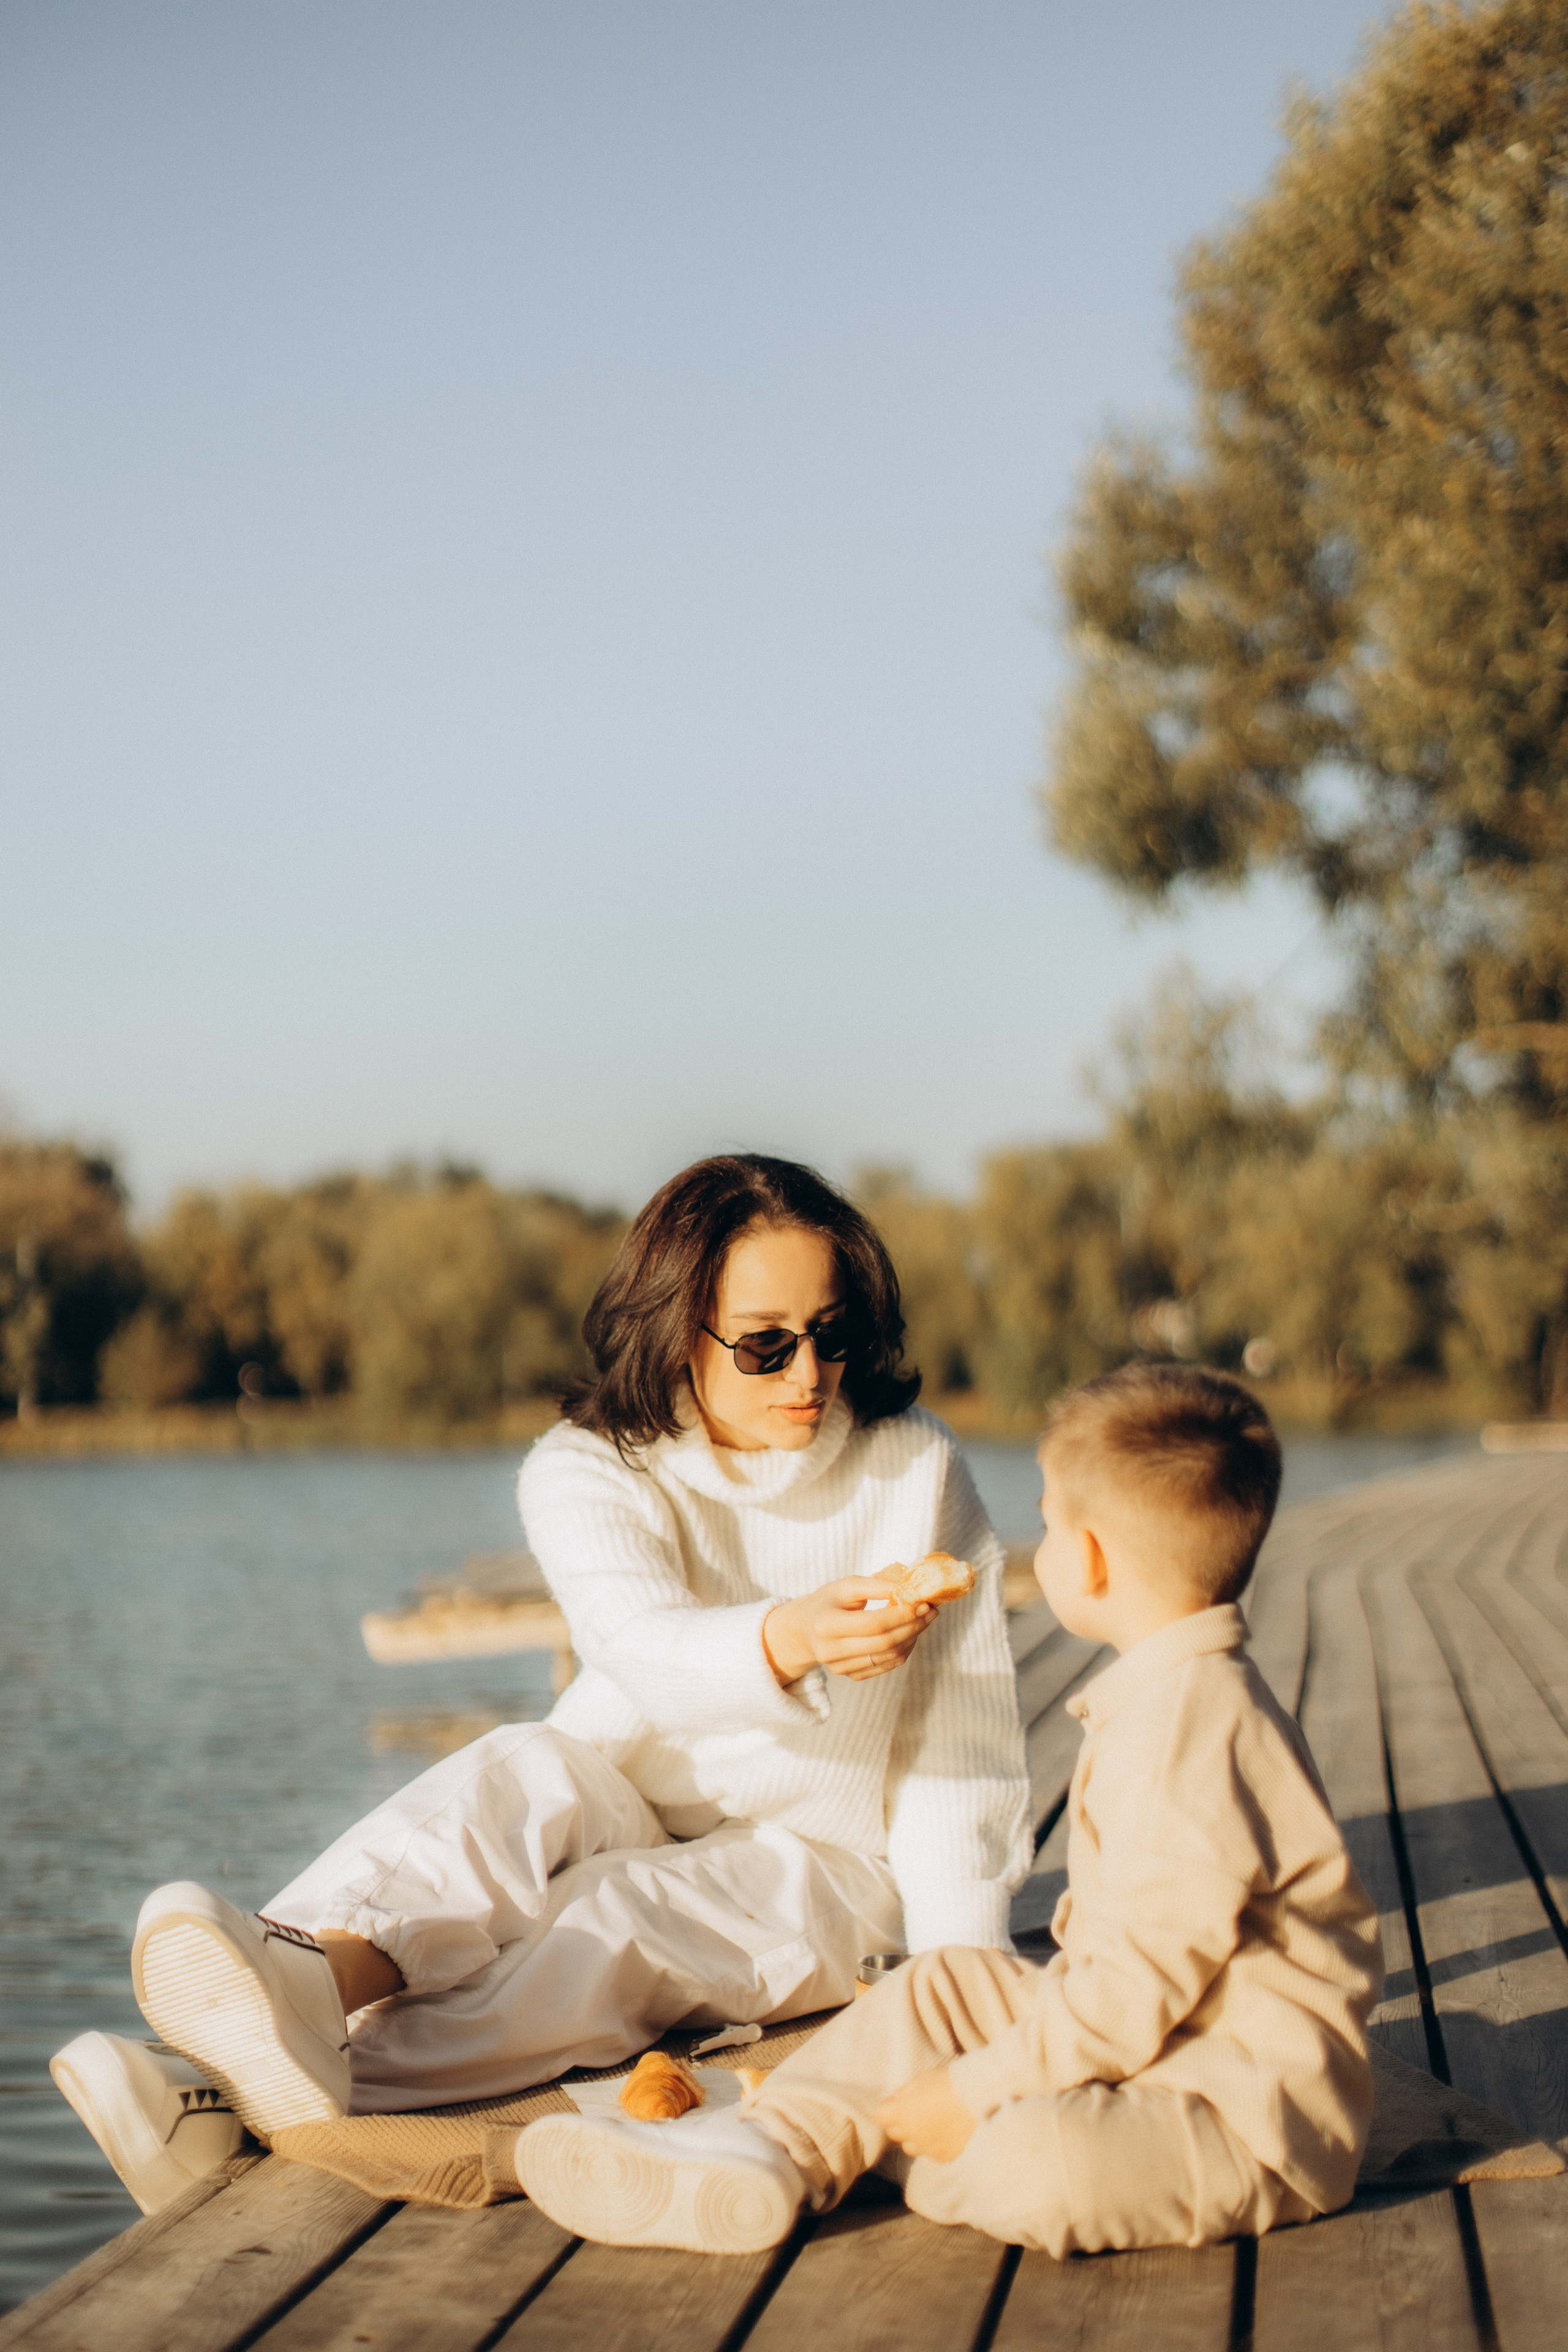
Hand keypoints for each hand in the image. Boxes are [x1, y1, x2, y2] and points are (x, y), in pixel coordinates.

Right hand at [762, 1577, 932, 1685]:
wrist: (805, 1629)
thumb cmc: (828, 1601)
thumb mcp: (845, 1585)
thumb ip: (875, 1585)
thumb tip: (908, 1588)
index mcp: (826, 1625)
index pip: (873, 1623)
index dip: (901, 1615)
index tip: (922, 1602)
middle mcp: (830, 1651)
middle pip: (884, 1643)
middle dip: (913, 1626)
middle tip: (930, 1610)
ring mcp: (841, 1668)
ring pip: (888, 1657)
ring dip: (912, 1637)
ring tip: (924, 1619)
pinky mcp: (851, 1675)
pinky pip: (886, 1666)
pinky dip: (904, 1650)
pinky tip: (910, 1633)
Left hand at [874, 2066, 977, 2163]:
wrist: (984, 2100)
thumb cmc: (952, 2083)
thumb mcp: (924, 2078)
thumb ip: (904, 2092)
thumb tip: (894, 2101)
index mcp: (904, 2112)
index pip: (879, 2116)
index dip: (885, 2108)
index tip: (895, 2102)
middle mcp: (913, 2134)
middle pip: (893, 2132)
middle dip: (899, 2121)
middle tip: (915, 2108)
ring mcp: (928, 2148)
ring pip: (910, 2146)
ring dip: (914, 2136)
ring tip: (930, 2122)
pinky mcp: (944, 2157)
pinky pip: (929, 2153)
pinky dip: (932, 2144)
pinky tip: (944, 2131)